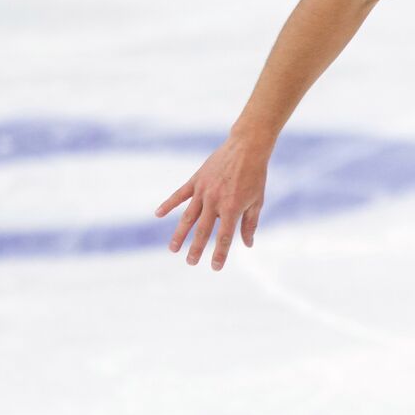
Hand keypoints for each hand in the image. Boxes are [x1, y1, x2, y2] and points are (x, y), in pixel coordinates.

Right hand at [154, 134, 270, 270]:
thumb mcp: (256, 201)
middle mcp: (215, 201)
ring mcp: (203, 190)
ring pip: (188, 217)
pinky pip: (179, 195)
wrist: (247, 147)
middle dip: (196, 248)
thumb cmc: (255, 176)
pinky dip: (168, 204)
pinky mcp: (196, 180)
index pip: (224, 237)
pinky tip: (158, 214)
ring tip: (173, 249)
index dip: (220, 253)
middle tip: (191, 262)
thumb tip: (248, 245)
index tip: (215, 267)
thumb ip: (250, 224)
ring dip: (180, 234)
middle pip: (203, 230)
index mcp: (232, 208)